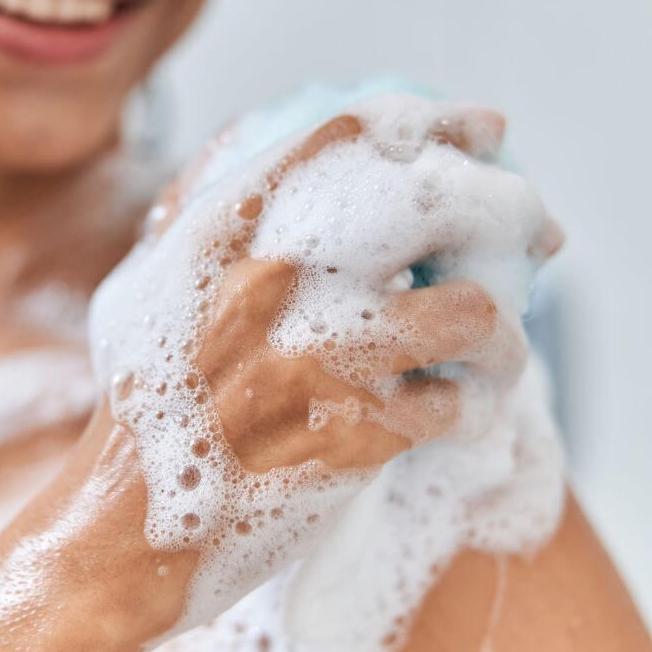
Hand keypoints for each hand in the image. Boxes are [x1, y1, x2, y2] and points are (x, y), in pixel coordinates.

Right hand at [88, 99, 561, 592]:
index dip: (440, 123)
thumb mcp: (153, 288)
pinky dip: (465, 409)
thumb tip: (303, 174)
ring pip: (470, 311)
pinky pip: (454, 406)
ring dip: (499, 331)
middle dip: (508, 208)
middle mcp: (275, 280)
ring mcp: (315, 361)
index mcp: (225, 229)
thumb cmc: (141, 406)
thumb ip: (215, 221)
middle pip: (436, 201)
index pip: (355, 136)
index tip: (486, 128)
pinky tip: (446, 413)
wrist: (116, 528)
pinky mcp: (349, 441)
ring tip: (489, 347)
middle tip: (535, 234)